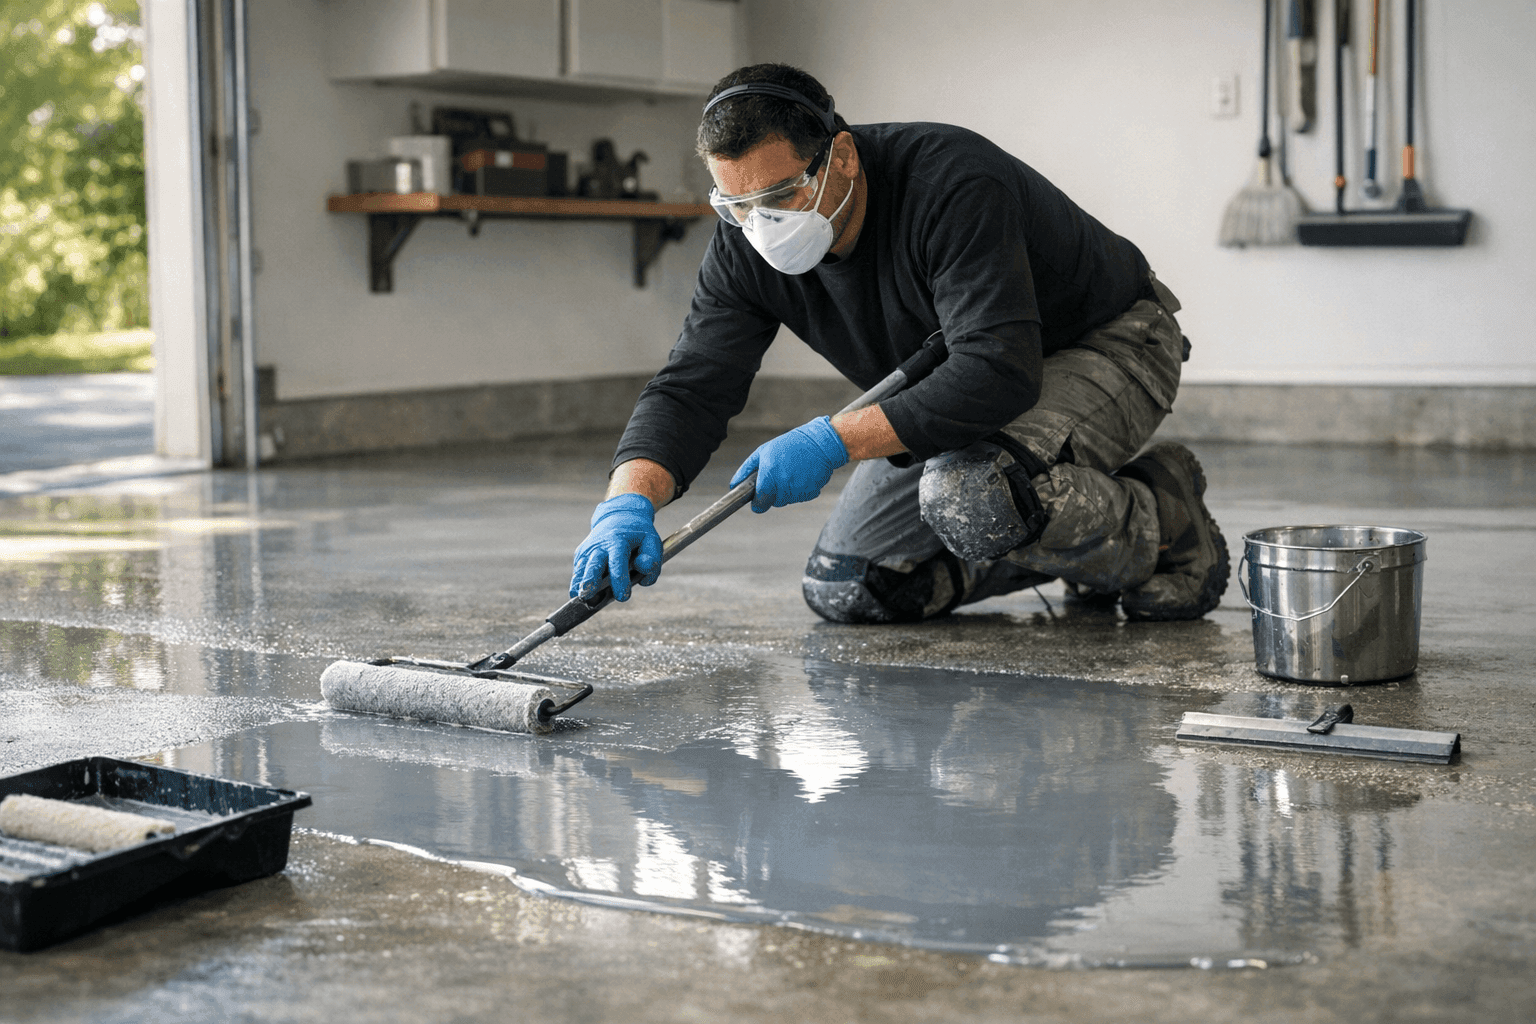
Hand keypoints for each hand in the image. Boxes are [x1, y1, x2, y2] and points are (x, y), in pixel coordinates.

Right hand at [570, 493, 661, 601]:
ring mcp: (588, 550)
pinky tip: (578, 595)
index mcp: (618, 541)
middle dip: (590, 580)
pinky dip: (576, 584)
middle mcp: (600, 545)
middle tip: (587, 595)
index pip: (618, 561)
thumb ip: (652, 558)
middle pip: (593, 564)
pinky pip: (578, 572)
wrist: (618, 516)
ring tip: (579, 598)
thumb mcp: (652, 541)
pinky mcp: (580, 555)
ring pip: (581, 569)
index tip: (623, 596)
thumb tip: (643, 568)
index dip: (620, 579)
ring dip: (579, 584)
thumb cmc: (638, 536)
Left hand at [730, 416, 848, 512]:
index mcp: (769, 476)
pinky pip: (800, 497)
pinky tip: (802, 474)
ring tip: (792, 471)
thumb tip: (733, 485)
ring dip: (786, 490)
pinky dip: (800, 489)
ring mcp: (798, 490)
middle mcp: (783, 485)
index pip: (760, 503)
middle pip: (773, 502)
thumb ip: (747, 470)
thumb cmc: (790, 445)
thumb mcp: (764, 451)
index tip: (758, 500)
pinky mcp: (810, 493)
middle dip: (773, 493)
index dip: (758, 503)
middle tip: (779, 475)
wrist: (820, 443)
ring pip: (786, 500)